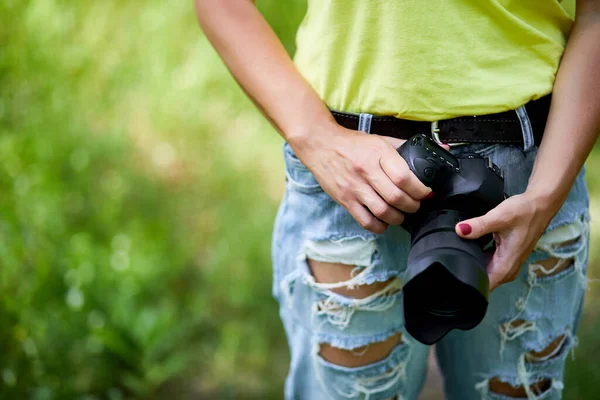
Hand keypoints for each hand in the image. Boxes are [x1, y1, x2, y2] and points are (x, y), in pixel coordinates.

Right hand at [290, 124, 431, 233]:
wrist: (320, 144)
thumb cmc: (352, 143)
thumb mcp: (380, 140)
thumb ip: (406, 147)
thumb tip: (441, 150)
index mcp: (378, 153)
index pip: (404, 177)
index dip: (420, 190)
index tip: (426, 193)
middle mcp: (366, 171)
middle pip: (396, 198)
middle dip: (412, 206)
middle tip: (416, 205)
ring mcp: (354, 187)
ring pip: (383, 212)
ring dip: (399, 218)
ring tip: (402, 214)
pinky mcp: (345, 199)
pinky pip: (366, 221)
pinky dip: (380, 226)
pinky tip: (384, 221)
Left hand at [454, 192, 557, 290]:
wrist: (539, 205)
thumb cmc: (524, 212)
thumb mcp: (499, 217)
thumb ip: (479, 225)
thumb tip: (460, 230)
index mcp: (506, 265)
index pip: (485, 286)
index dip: (469, 283)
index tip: (456, 273)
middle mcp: (508, 268)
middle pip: (483, 281)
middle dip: (468, 273)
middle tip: (455, 260)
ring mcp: (508, 263)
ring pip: (486, 272)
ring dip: (474, 264)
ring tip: (462, 252)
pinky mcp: (506, 256)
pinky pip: (489, 263)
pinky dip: (480, 258)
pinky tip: (472, 248)